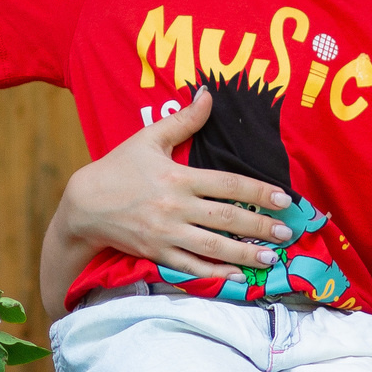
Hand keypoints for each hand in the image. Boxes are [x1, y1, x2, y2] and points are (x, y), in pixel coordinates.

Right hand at [64, 90, 295, 278]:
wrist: (84, 205)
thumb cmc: (119, 168)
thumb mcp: (148, 138)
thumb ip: (183, 121)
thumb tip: (208, 94)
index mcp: (178, 177)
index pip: (228, 184)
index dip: (258, 191)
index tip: (283, 198)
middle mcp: (175, 207)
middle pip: (227, 218)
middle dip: (260, 226)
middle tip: (288, 232)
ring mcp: (166, 234)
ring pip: (213, 246)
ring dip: (245, 253)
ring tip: (271, 257)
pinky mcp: (157, 253)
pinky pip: (191, 266)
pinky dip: (216, 273)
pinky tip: (239, 277)